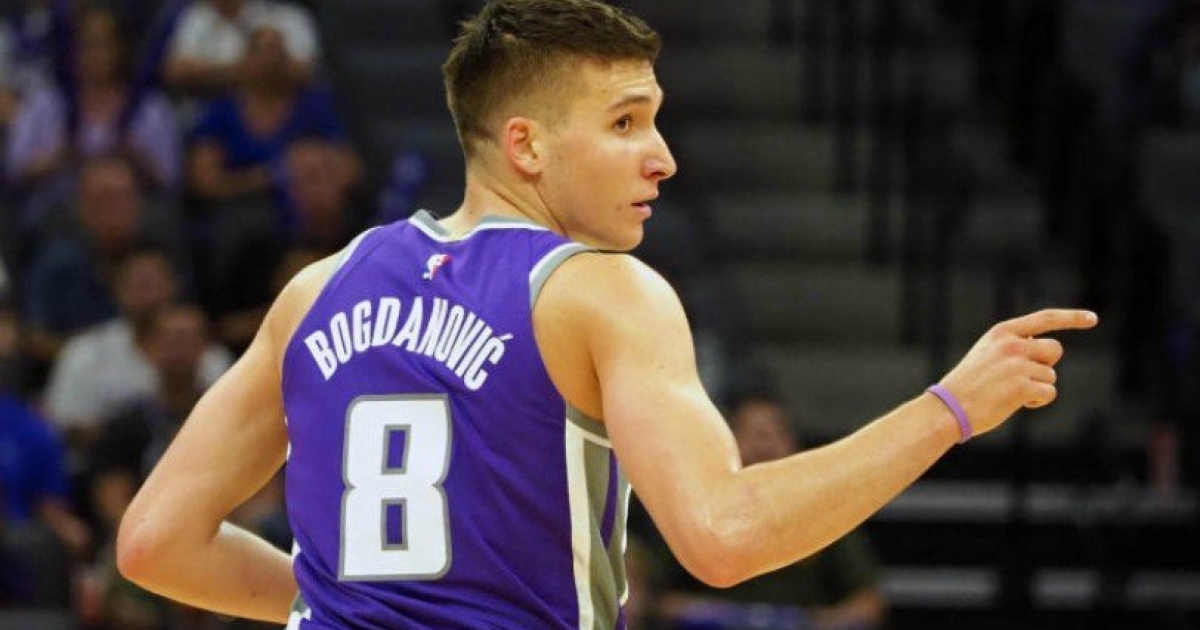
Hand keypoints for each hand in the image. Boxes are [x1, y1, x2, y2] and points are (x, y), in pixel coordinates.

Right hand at [937, 309, 1097, 437]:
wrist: (949, 407)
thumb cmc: (968, 384)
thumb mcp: (986, 353)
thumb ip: (1014, 346)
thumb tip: (1049, 352)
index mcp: (1002, 332)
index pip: (1045, 319)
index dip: (1071, 318)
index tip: (1093, 319)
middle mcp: (1012, 344)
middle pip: (1054, 350)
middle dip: (1046, 364)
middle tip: (1026, 376)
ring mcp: (1018, 365)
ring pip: (1050, 375)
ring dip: (1036, 386)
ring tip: (1009, 392)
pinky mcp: (1023, 387)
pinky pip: (1048, 392)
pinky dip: (1037, 400)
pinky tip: (1016, 403)